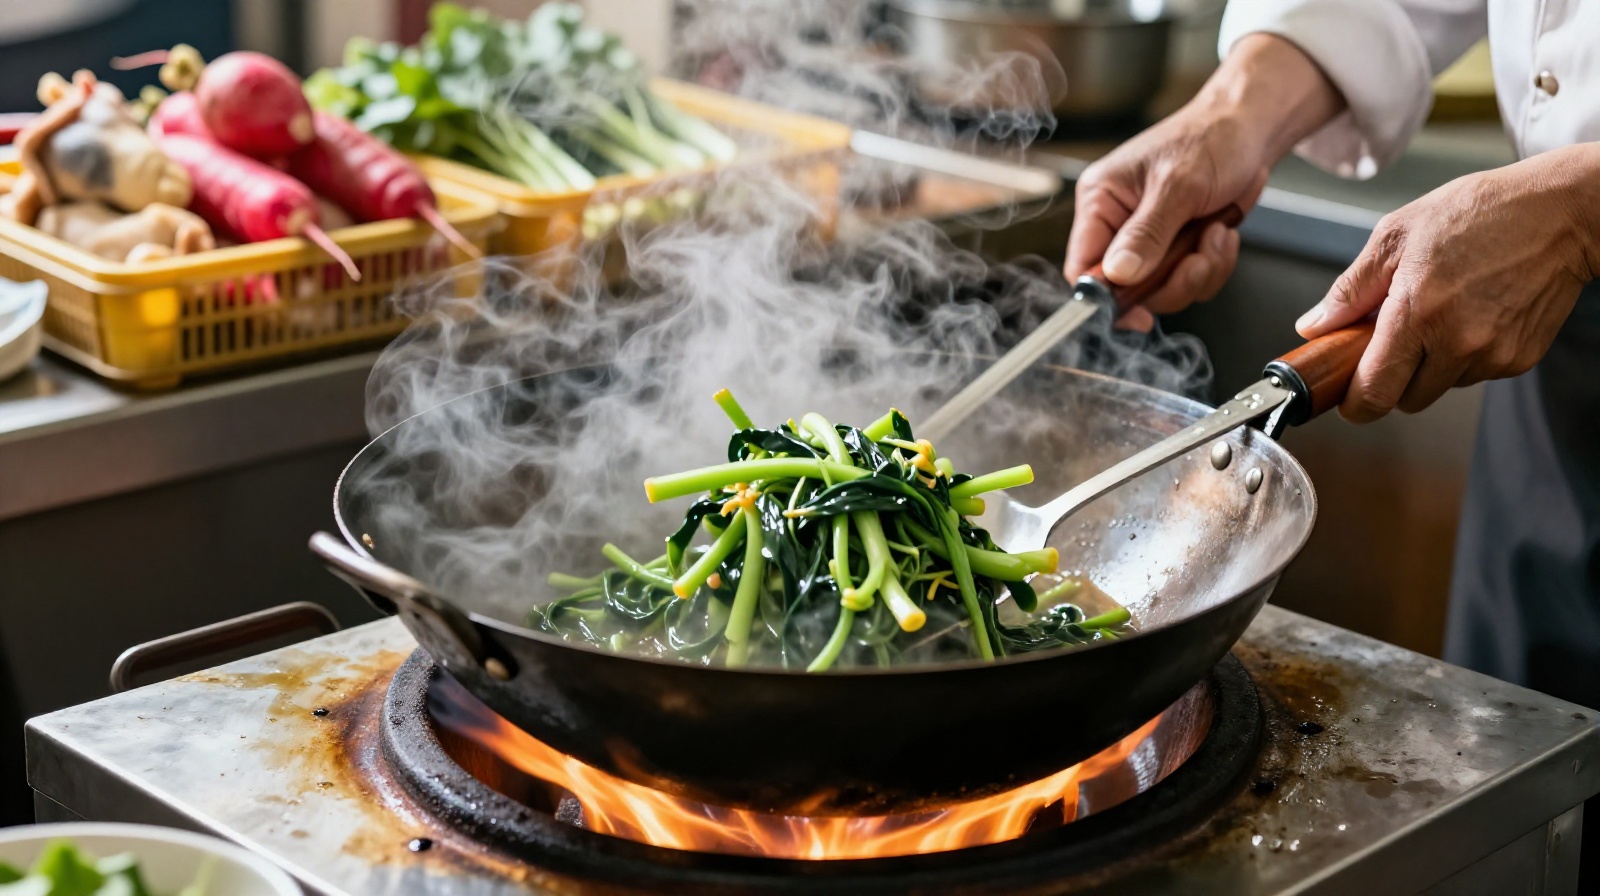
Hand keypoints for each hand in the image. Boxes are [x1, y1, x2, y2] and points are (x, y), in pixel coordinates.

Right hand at [1066, 107, 1265, 330]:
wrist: (1252, 131)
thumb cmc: (1211, 139)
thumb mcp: (1178, 186)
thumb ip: (1147, 234)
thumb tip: (1118, 275)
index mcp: (1100, 201)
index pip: (1083, 267)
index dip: (1106, 298)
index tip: (1138, 315)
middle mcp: (1118, 224)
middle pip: (1127, 288)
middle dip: (1171, 281)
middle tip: (1197, 259)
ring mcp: (1149, 238)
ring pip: (1163, 289)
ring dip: (1198, 271)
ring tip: (1216, 235)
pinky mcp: (1176, 247)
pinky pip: (1189, 281)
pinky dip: (1213, 264)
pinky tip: (1221, 232)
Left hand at [1296, 143, 1599, 421]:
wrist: (1563, 213)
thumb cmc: (1480, 213)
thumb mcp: (1397, 235)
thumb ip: (1350, 289)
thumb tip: (1313, 327)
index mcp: (1417, 312)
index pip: (1373, 392)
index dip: (1353, 402)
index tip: (1345, 394)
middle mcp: (1457, 342)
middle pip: (1405, 400)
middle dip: (1391, 378)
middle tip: (1394, 338)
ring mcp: (1493, 355)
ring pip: (1440, 387)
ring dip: (1430, 365)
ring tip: (1441, 312)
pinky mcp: (1519, 359)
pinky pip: (1475, 374)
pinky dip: (1465, 355)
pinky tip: (1473, 313)